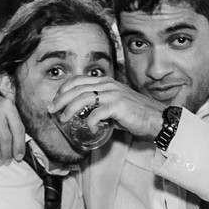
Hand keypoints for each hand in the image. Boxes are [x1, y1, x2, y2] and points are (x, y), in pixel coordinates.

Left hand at [50, 76, 166, 140]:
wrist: (156, 118)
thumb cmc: (134, 113)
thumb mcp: (113, 104)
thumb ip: (99, 105)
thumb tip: (83, 116)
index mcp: (105, 82)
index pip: (78, 80)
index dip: (63, 89)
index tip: (54, 101)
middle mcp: (108, 85)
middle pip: (77, 88)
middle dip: (60, 99)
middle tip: (52, 111)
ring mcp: (113, 94)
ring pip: (83, 98)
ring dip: (70, 109)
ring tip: (64, 119)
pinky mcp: (119, 106)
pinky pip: (97, 113)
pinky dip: (90, 121)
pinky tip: (89, 128)